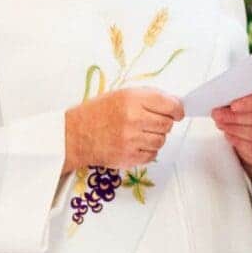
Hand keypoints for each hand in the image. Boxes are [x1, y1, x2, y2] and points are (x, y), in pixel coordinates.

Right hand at [63, 86, 182, 172]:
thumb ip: (148, 97)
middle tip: (153, 122)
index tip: (177, 112)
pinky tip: (135, 144)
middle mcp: (133, 119)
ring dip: (155, 137)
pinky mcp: (128, 157)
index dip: (177, 109)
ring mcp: (131, 140)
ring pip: (161, 140)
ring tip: (140, 133)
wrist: (74, 135)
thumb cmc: (97, 113)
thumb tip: (174, 103)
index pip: (170, 105)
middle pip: (168, 124)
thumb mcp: (121, 95)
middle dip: (165, 123)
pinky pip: (152, 155)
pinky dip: (148, 150)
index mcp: (132, 99)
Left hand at [212, 85, 251, 169]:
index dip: (251, 102)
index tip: (233, 105)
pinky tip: (228, 134)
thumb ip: (243, 95)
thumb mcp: (251, 98)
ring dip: (234, 129)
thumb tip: (224, 98)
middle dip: (236, 117)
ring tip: (220, 123)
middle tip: (218, 114)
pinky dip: (238, 141)